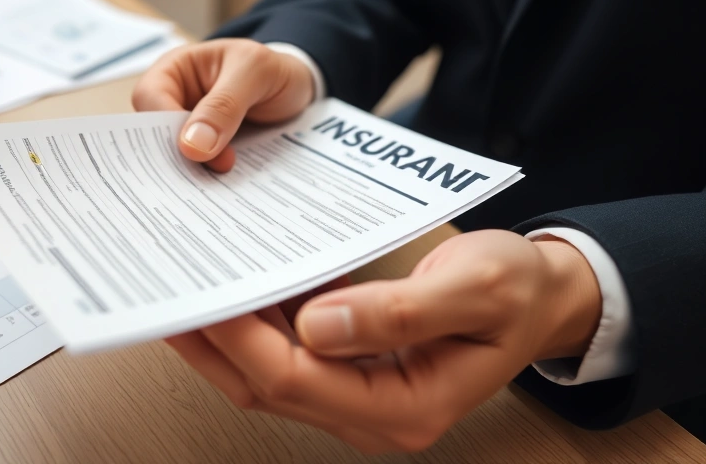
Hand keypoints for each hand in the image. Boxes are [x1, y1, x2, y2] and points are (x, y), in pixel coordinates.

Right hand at [132, 39, 315, 171]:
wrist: (299, 87)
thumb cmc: (272, 69)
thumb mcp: (255, 73)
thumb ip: (225, 104)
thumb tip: (192, 146)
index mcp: (175, 69)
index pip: (149, 98)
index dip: (165, 127)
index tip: (194, 152)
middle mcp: (173, 99)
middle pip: (153, 133)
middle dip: (176, 156)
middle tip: (204, 176)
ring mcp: (187, 128)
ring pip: (173, 155)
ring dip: (192, 171)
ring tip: (217, 184)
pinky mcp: (204, 151)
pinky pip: (195, 167)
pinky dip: (206, 177)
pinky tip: (222, 187)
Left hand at [166, 230, 602, 452]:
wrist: (538, 298)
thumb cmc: (514, 291)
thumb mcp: (473, 290)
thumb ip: (399, 312)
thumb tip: (318, 325)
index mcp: (405, 407)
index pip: (299, 379)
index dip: (244, 340)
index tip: (205, 296)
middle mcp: (372, 415)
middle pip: (269, 385)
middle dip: (213, 342)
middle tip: (167, 295)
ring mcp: (357, 397)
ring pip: (267, 377)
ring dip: (221, 339)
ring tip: (179, 293)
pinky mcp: (348, 373)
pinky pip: (283, 357)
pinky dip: (249, 328)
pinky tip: (226, 295)